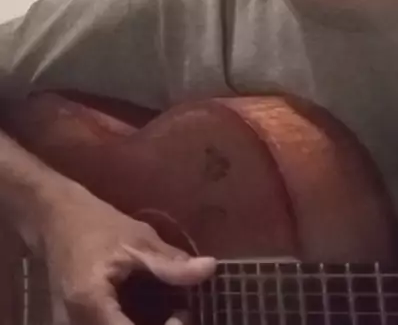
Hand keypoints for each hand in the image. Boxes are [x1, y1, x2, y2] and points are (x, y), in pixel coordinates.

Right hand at [39, 182, 215, 324]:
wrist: (52, 219)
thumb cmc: (93, 224)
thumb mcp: (135, 239)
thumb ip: (169, 263)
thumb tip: (210, 268)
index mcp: (91, 306)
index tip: (182, 317)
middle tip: (181, 315)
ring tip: (173, 314)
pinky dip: (132, 324)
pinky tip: (153, 314)